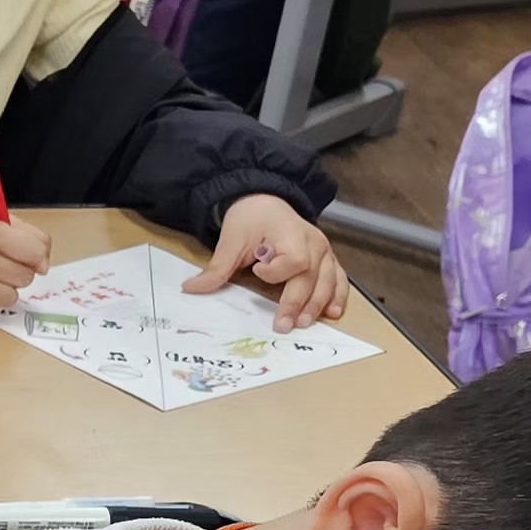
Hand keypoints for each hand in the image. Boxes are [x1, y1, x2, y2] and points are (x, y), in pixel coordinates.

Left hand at [192, 193, 349, 329]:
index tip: (258, 272)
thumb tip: (191, 289)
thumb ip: (217, 266)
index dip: (279, 271)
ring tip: (303, 324)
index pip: (295, 259)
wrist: (265, 203)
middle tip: (283, 326)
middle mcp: (313, 242)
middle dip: (297, 302)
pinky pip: (339, 279)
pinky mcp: (328, 259)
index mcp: (291, 233)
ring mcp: (324, 251)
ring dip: (317, 305)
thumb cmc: (250, 220)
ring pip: (328, 281)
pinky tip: (333, 313)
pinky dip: (337, 296)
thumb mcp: (231, 239)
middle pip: (312, 276)